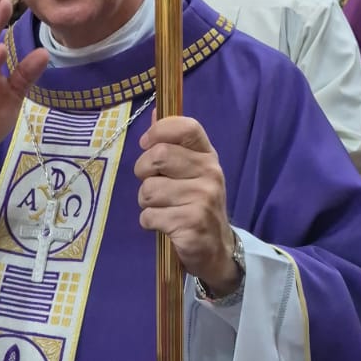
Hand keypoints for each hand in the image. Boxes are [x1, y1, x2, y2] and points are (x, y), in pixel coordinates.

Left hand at [135, 116, 239, 295]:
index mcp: (208, 156)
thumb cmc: (197, 204)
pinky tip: (164, 225)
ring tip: (162, 208)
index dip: (160, 131)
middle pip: (159, 157)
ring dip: (146, 202)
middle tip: (151, 184)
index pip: (186, 128)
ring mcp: (203, 199)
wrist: (217, 249)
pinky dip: (149, 222)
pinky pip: (149, 216)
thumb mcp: (191, 171)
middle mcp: (210, 173)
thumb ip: (172, 143)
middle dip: (143, 172)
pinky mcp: (191, 224)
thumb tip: (155, 111)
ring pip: (149, 190)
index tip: (146, 144)